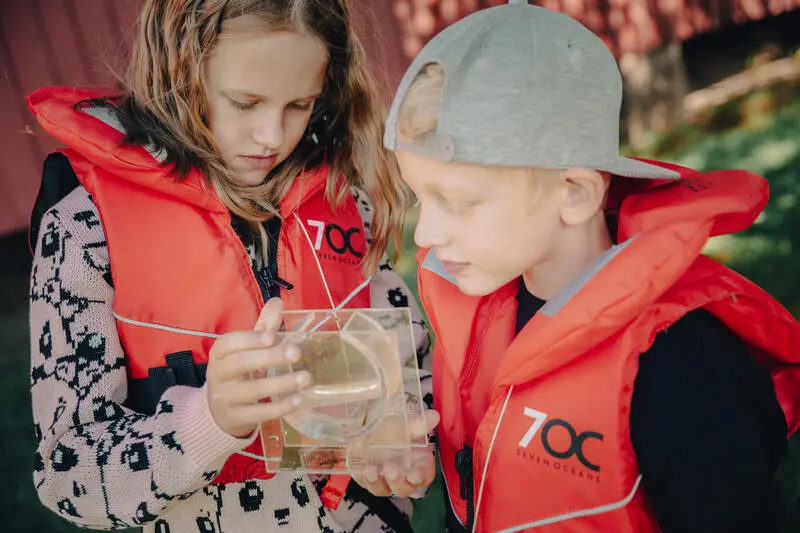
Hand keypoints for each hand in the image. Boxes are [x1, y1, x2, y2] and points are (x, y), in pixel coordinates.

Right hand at [206, 298, 307, 437]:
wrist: (217, 413)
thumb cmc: (237, 374)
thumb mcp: (246, 350)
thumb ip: (263, 327)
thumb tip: (278, 301)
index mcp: (220, 353)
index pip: (229, 343)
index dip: (250, 339)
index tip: (272, 336)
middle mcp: (219, 374)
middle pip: (240, 364)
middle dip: (269, 357)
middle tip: (297, 353)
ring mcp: (225, 398)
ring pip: (252, 390)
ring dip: (280, 384)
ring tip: (305, 377)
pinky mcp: (236, 418)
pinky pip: (258, 413)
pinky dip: (279, 408)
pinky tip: (298, 400)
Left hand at [351, 409, 439, 496]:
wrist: (370, 430)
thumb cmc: (393, 431)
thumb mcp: (404, 425)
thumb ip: (418, 424)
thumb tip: (433, 416)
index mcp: (418, 463)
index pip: (425, 475)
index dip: (421, 476)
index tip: (414, 475)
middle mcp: (403, 476)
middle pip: (404, 488)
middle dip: (398, 481)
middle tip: (391, 470)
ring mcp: (385, 480)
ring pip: (384, 489)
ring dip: (378, 482)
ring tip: (371, 469)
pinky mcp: (369, 480)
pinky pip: (366, 483)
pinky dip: (365, 478)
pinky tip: (363, 468)